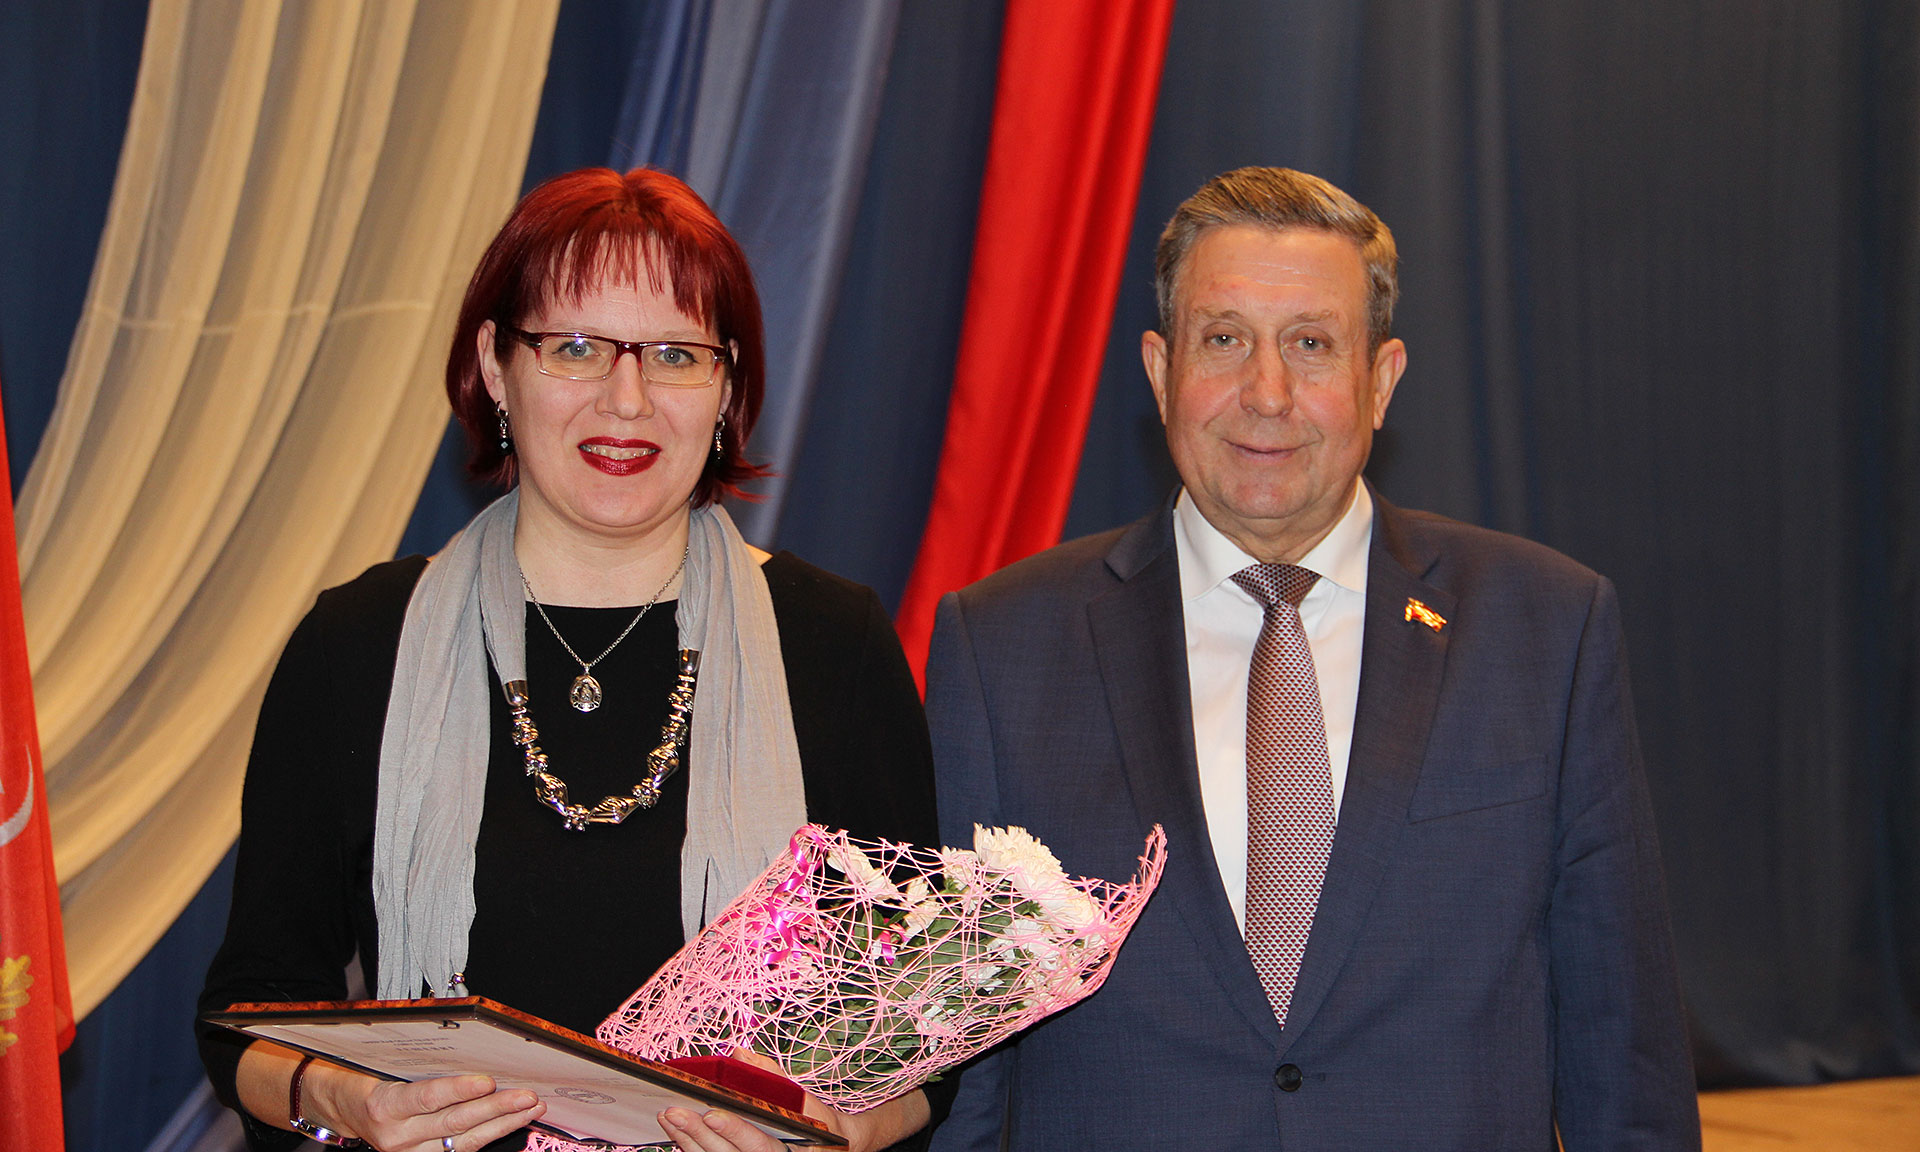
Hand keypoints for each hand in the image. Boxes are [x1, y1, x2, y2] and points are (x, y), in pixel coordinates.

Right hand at [308, 1062, 546, 1151]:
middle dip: (496, 1110)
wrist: (339, 1106)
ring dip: (502, 1124)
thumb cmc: (361, 1075)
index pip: (428, 1099)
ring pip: (463, 1142)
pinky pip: (460, 1149)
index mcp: (384, 1106)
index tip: (489, 1082)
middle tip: (527, 1095)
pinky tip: (512, 1121)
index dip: (460, 1091)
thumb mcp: (379, 1060)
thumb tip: (468, 1041)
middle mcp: (396, 1136)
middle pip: (454, 1123)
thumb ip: (419, 1058)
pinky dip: (489, 1134)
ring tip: (531, 1108)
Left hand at [656, 1082, 927, 1151]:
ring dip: (687, 1142)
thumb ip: (771, 1075)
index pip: (759, 1146)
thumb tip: (738, 1053)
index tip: (712, 1112)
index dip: (734, 1131)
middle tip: (673, 1111)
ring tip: (667, 1116)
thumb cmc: (817, 1123)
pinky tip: (676, 1133)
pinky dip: (692, 1149)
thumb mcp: (804, 1098)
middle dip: (697, 1135)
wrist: (833, 1150)